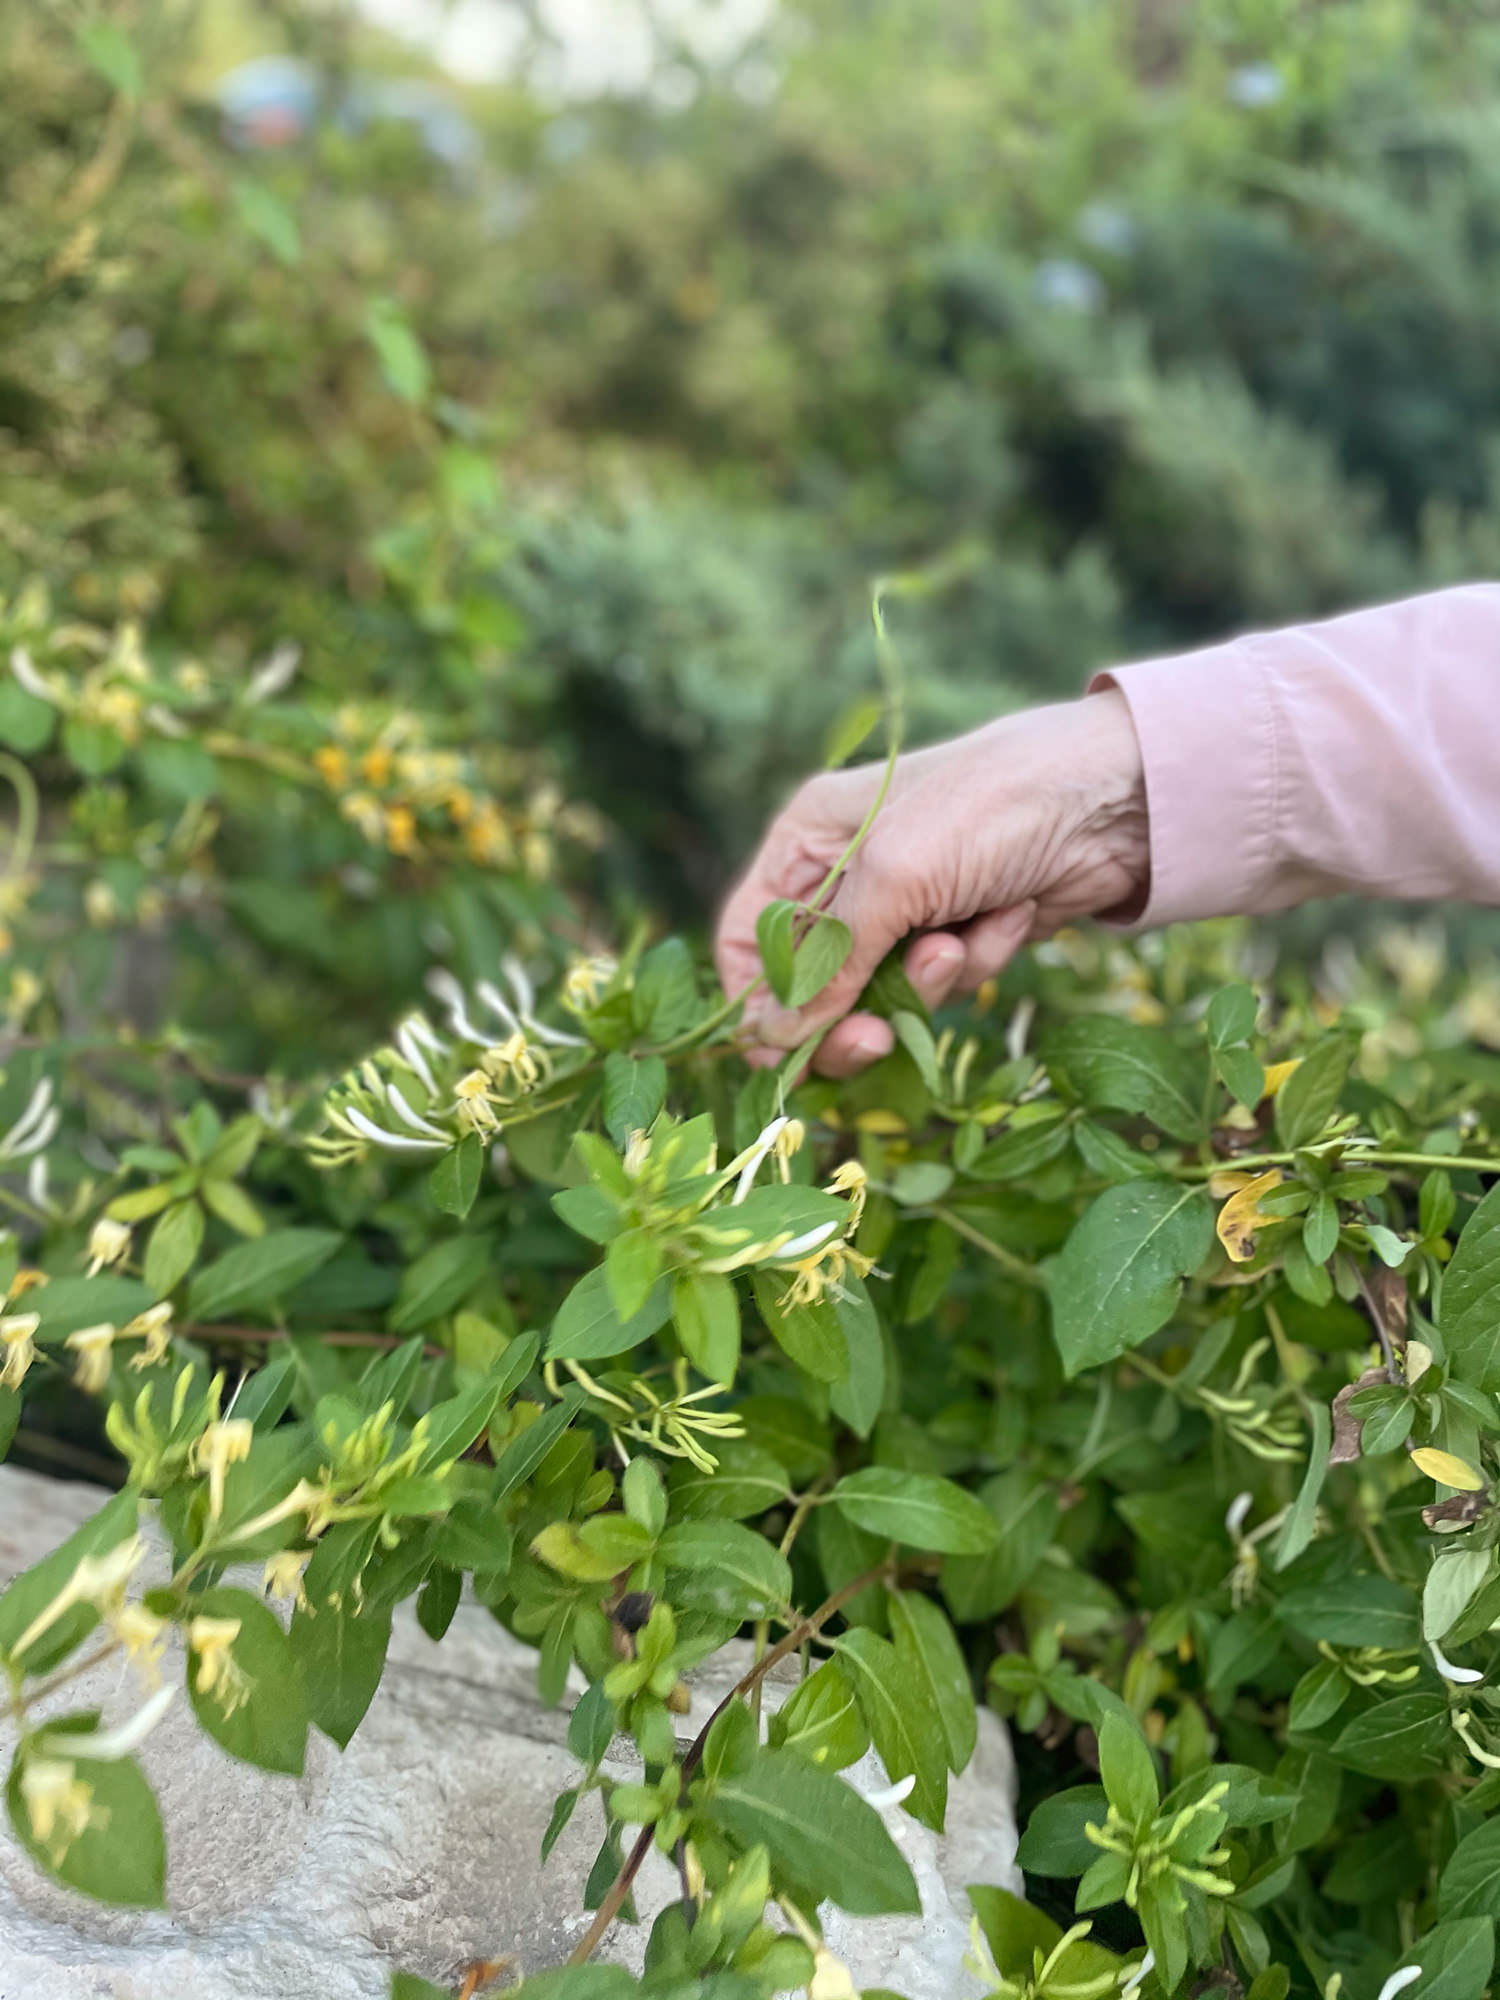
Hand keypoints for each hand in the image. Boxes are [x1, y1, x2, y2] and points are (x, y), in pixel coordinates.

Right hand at [714, 688, 1148, 1075]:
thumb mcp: (894, 879)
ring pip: (880, 994)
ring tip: (963, 940)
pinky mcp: (961, 932)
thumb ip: (830, 963)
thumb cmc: (987, 809)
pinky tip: (1011, 915)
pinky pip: (943, 984)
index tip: (781, 1052)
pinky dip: (979, 960)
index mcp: (807, 840)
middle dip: (846, 1014)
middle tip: (872, 1039)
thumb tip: (776, 1042)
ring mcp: (907, 907)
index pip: (748, 936)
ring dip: (927, 981)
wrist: (1112, 800)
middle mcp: (847, 875)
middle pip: (811, 984)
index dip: (758, 999)